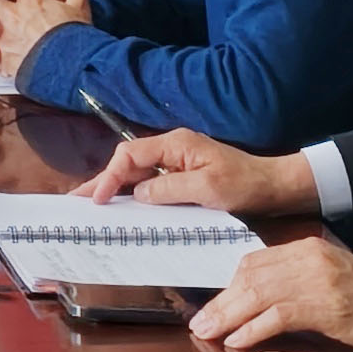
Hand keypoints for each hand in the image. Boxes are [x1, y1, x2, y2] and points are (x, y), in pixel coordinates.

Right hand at [89, 126, 314, 219]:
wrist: (274, 187)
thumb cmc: (245, 184)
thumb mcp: (208, 189)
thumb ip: (170, 189)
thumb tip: (140, 194)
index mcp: (176, 145)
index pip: (130, 155)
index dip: (110, 176)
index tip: (98, 198)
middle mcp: (172, 149)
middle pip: (128, 162)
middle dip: (103, 180)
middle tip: (78, 200)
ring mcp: (177, 162)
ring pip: (137, 173)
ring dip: (115, 187)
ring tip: (92, 204)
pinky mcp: (183, 176)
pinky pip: (151, 182)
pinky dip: (134, 193)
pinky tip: (124, 206)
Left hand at [185, 237, 352, 351]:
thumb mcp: (332, 283)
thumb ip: (297, 286)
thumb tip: (258, 305)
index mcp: (307, 249)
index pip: (253, 263)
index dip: (227, 287)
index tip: (212, 307)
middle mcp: (309, 257)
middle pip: (249, 276)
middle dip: (221, 302)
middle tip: (200, 323)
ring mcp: (319, 278)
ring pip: (258, 293)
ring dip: (229, 316)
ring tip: (211, 333)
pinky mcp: (329, 304)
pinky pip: (279, 313)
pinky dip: (254, 327)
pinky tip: (240, 340)